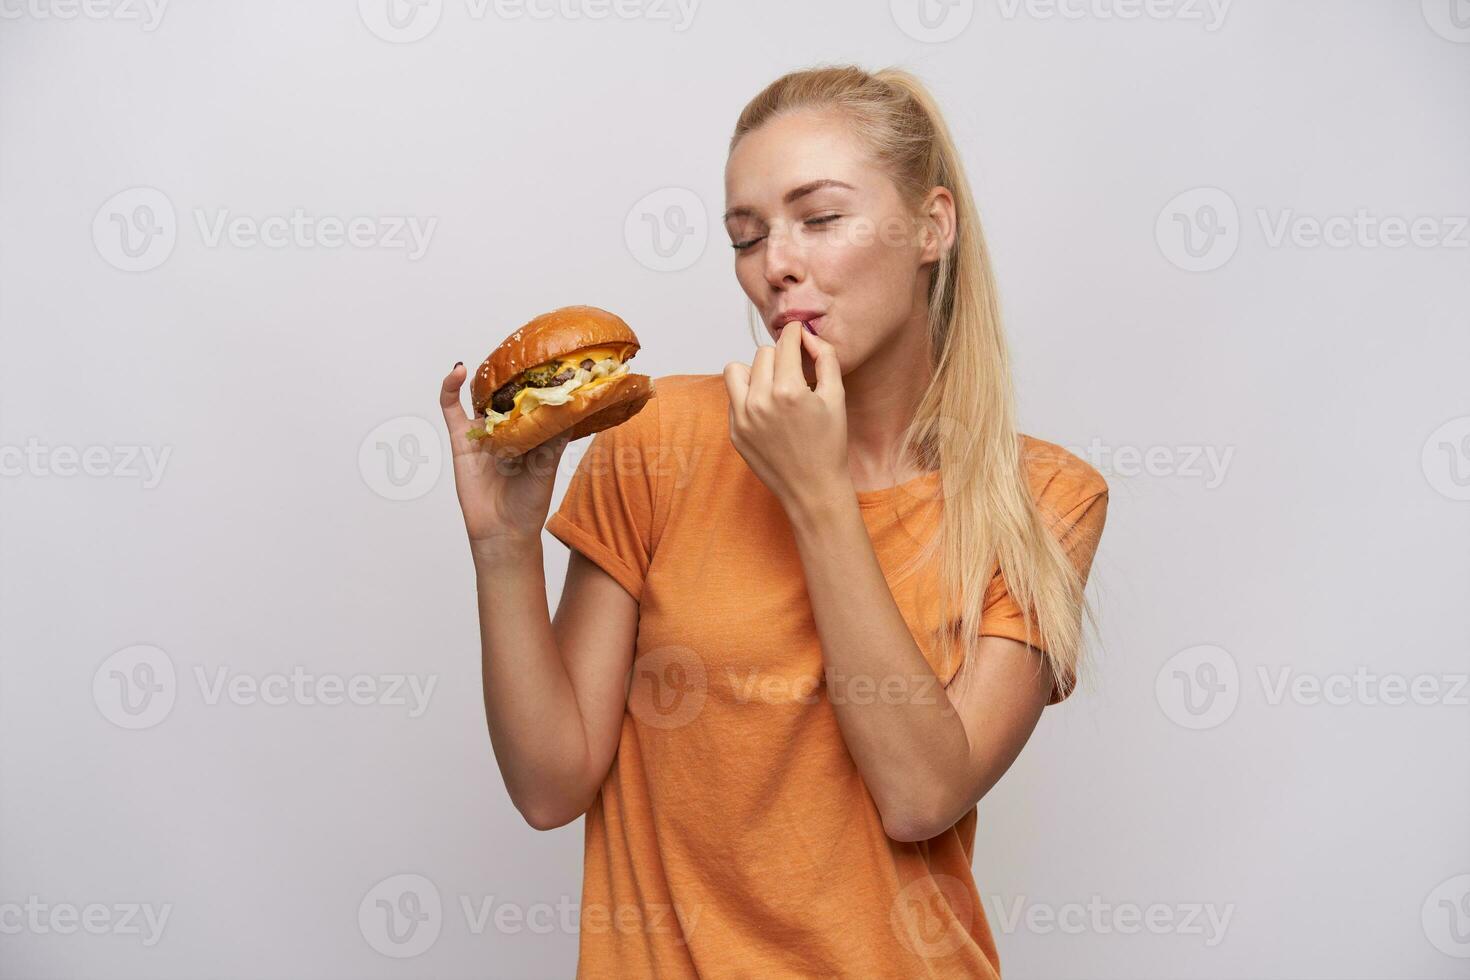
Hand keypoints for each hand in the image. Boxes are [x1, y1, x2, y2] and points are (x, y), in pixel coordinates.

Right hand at [438, 363, 571, 544]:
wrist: (504, 530)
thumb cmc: (530, 501)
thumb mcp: (549, 463)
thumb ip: (554, 434)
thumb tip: (569, 403)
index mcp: (528, 431)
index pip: (530, 397)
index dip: (534, 379)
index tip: (545, 358)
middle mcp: (505, 429)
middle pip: (504, 393)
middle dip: (510, 373)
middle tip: (518, 349)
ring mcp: (482, 432)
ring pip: (479, 396)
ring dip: (483, 376)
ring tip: (493, 358)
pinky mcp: (460, 438)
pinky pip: (451, 409)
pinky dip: (449, 389)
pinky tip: (456, 370)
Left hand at [723, 322, 850, 517]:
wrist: (813, 489)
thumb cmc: (829, 444)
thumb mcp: (836, 397)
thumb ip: (825, 358)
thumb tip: (808, 335)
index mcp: (788, 391)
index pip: (784, 343)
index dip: (794, 333)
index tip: (797, 330)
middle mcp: (760, 402)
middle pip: (762, 353)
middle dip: (779, 356)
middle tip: (794, 371)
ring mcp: (742, 418)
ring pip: (736, 369)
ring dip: (754, 370)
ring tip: (773, 384)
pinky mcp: (734, 432)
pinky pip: (733, 397)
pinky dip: (747, 395)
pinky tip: (768, 409)